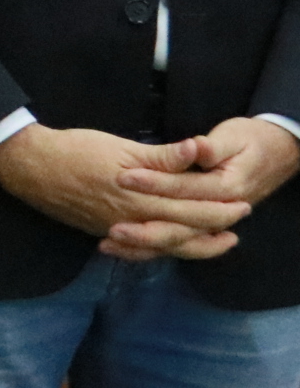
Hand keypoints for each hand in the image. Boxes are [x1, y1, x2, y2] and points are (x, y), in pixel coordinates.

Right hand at [0, 123, 245, 259]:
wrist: (30, 166)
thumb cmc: (76, 150)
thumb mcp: (121, 147)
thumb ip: (162, 156)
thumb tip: (198, 151)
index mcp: (141, 199)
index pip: (193, 211)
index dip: (220, 210)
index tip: (242, 205)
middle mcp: (133, 221)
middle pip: (184, 231)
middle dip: (215, 228)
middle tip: (238, 223)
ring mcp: (117, 230)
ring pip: (164, 246)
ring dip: (193, 246)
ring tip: (215, 243)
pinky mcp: (102, 232)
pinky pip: (140, 249)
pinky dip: (159, 250)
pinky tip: (167, 247)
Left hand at [103, 116, 299, 257]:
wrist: (278, 151)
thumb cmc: (252, 141)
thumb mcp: (232, 138)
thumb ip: (210, 147)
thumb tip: (195, 146)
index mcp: (227, 188)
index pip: (186, 191)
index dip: (155, 184)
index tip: (122, 178)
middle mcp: (219, 210)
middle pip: (180, 227)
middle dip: (144, 229)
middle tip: (111, 227)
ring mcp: (210, 220)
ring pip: (176, 242)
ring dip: (143, 245)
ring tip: (109, 243)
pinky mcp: (202, 223)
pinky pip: (177, 245)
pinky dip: (150, 248)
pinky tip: (119, 247)